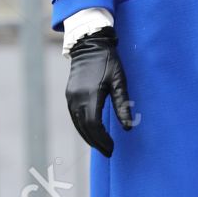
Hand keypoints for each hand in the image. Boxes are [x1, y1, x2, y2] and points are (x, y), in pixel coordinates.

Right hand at [65, 25, 134, 157]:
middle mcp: (77, 99)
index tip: (112, 148)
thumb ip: (122, 105)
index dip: (103, 140)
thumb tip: (129, 128)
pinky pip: (74, 117)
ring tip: (101, 145)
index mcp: (90, 96)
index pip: (94, 126)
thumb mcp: (119, 82)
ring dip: (88, 137)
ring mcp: (71, 97)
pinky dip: (82, 128)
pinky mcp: (69, 95)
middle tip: (108, 151)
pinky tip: (90, 132)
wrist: (89, 45)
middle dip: (96, 142)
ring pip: (77, 124)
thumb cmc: (108, 62)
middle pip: (85, 128)